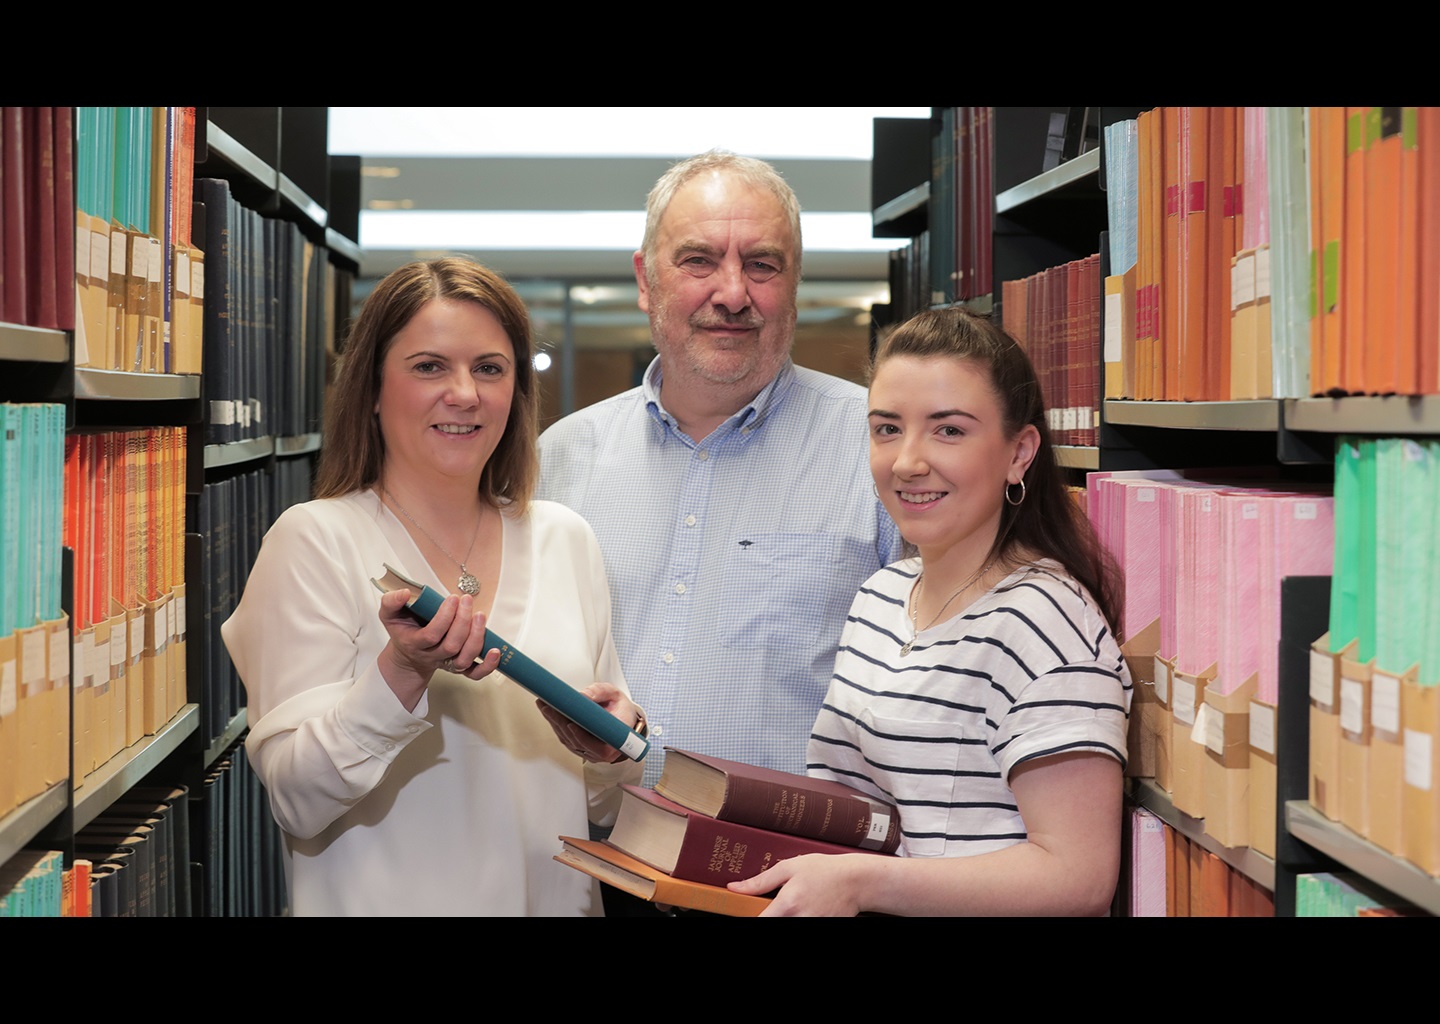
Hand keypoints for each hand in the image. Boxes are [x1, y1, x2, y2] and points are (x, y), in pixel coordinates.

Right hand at [377, 589, 501, 710]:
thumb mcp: (389, 614)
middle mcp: (432, 656)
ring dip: (477, 637)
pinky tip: (495, 651)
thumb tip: (404, 593)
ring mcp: (447, 663)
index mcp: (414, 643)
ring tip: (479, 615)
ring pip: (465, 658)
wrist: (408, 654)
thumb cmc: (403, 631)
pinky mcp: (460, 668)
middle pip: (451, 646)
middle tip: (466, 600)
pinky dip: (488, 666)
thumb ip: (391, 602)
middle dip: (462, 622)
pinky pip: (475, 673)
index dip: (444, 617)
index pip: (432, 635)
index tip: (452, 598)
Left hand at [538, 682, 639, 762]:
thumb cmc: (621, 709)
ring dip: (554, 723)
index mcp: (614, 742)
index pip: (596, 745)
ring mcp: (589, 752)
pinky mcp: (580, 748)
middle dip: (559, 722)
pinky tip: (549, 713)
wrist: (624, 718)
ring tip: (545, 706)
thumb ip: (601, 693)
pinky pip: (566, 738)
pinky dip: (556, 725)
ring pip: (568, 739)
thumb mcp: (615, 695)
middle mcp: (601, 752)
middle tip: (548, 706)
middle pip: (575, 740)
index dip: (581, 736)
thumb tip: (584, 696)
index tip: (570, 724)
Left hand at [727, 854, 865, 916]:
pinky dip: (801, 917)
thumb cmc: (825, 871)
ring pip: (788, 926)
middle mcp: (799, 920)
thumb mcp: (790, 867)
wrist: (856, 881)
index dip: (752, 917)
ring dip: (787, 916)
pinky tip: (807, 908)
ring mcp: (812, 926)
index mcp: (788, 904)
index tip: (753, 910)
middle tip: (780, 902)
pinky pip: (803, 926)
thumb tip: (735, 888)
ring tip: (798, 903)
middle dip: (772, 914)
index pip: (759, 921)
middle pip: (774, 924)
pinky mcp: (821, 928)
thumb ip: (760, 881)